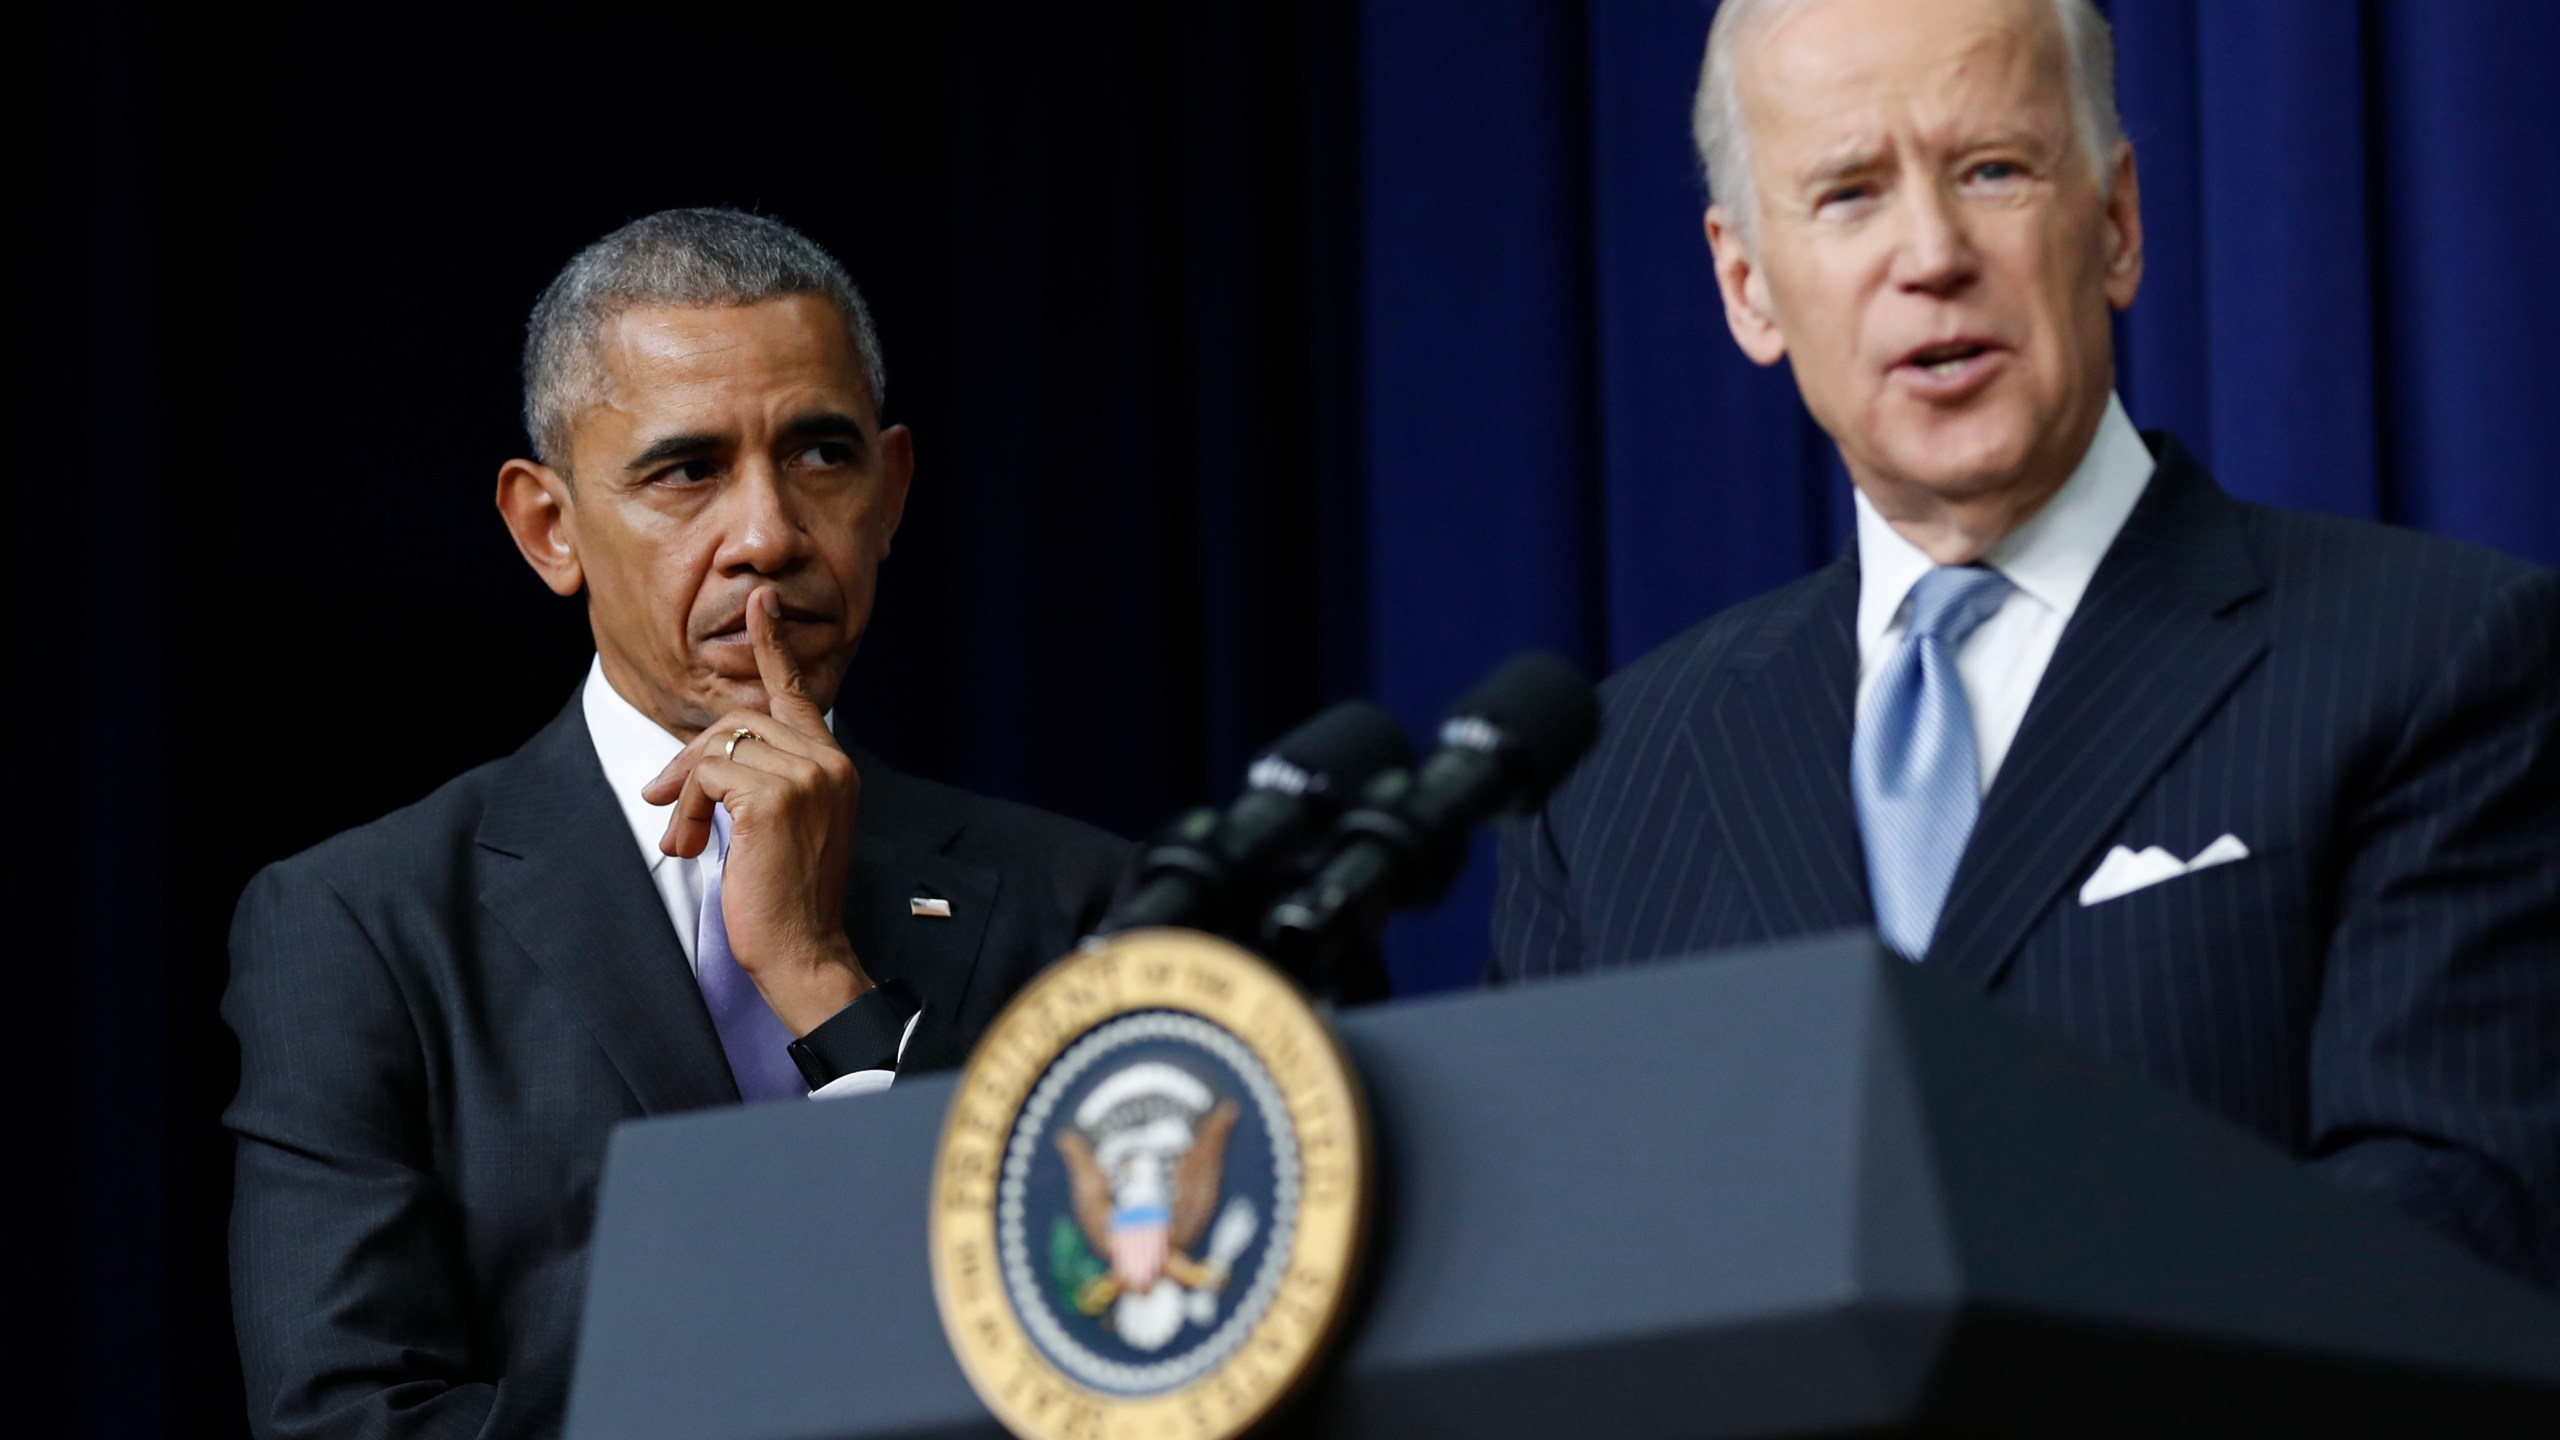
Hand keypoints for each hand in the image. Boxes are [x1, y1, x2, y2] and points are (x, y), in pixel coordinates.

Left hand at [642, 587, 871, 1033]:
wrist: (804, 951)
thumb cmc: (788, 898)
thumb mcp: (782, 826)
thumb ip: (760, 780)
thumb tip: (701, 758)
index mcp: (835, 766)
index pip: (797, 695)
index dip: (772, 648)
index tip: (759, 603)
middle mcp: (828, 761)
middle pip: (738, 720)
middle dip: (690, 760)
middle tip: (666, 807)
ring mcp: (806, 776)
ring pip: (717, 745)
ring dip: (686, 791)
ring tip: (685, 836)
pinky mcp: (774, 797)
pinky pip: (707, 772)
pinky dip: (689, 805)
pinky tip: (694, 842)